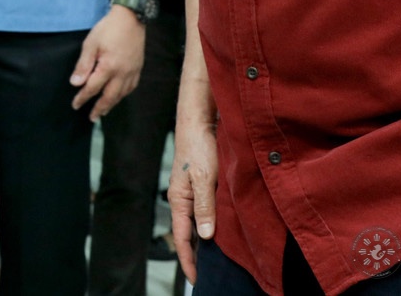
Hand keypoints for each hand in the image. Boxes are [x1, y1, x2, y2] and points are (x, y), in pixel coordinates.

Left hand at [70, 6, 144, 120]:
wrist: (131, 18)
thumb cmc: (108, 29)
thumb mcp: (91, 43)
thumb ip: (83, 65)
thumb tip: (76, 83)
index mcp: (108, 67)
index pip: (93, 88)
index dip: (83, 98)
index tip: (76, 105)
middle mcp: (122, 73)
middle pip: (109, 97)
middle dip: (99, 108)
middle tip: (92, 118)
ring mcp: (132, 72)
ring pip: (122, 94)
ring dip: (112, 104)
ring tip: (104, 111)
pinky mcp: (138, 68)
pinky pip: (131, 87)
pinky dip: (124, 95)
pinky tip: (119, 96)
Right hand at [170, 112, 218, 283]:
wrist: (198, 120)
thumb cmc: (199, 146)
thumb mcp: (204, 178)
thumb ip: (205, 207)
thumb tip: (206, 236)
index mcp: (178, 199)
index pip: (181, 238)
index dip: (188, 260)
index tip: (195, 279)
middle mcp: (183, 198)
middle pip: (187, 233)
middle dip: (195, 254)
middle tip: (207, 274)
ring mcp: (192, 191)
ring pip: (197, 222)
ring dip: (205, 240)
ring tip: (216, 259)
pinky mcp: (202, 184)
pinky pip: (205, 210)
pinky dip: (211, 223)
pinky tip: (222, 230)